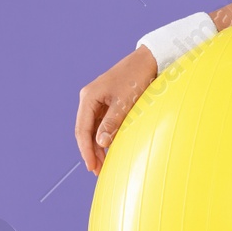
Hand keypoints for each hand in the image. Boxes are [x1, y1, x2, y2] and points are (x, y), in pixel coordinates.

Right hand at [75, 45, 156, 173]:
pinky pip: (102, 123)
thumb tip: (100, 143)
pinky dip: (104, 137)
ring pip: (93, 128)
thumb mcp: (125, 102)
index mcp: (88, 97)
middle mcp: (89, 99)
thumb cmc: (137, 78)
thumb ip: (112, 123)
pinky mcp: (108, 102)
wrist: (149, 60)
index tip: (92, 166)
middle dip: (90, 151)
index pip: (82, 129)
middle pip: (85, 130)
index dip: (86, 150)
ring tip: (103, 164)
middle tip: (97, 171)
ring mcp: (98, 100)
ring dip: (97, 146)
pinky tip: (110, 149)